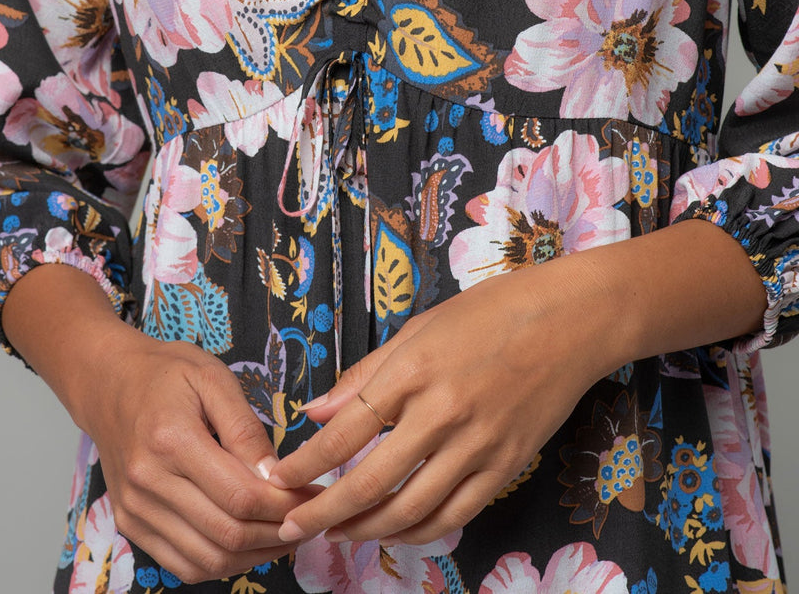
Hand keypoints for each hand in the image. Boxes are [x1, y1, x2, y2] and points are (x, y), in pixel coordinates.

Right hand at [77, 329, 316, 583]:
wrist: (108, 382)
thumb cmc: (165, 373)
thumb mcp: (213, 378)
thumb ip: (245, 428)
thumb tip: (275, 475)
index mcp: (172, 441)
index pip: (239, 496)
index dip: (284, 504)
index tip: (312, 494)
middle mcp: (149, 483)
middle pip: (226, 534)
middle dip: (277, 532)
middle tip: (308, 516)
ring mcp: (135, 510)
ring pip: (206, 559)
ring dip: (254, 555)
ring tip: (286, 534)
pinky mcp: (129, 524)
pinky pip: (182, 564)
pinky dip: (221, 563)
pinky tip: (248, 543)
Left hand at [266, 258, 614, 546]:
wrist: (569, 321)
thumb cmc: (489, 313)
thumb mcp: (419, 328)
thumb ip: (367, 375)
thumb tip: (317, 411)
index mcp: (413, 371)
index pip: (343, 433)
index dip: (303, 464)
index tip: (276, 479)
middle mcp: (442, 413)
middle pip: (369, 483)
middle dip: (322, 513)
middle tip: (291, 526)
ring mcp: (478, 444)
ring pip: (410, 510)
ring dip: (366, 530)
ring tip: (338, 534)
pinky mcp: (507, 465)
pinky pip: (455, 513)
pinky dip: (419, 531)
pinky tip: (396, 531)